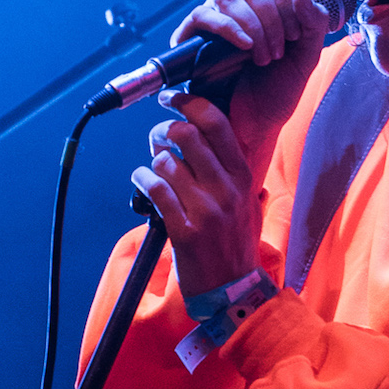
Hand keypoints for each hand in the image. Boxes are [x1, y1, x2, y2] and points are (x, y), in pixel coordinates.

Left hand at [132, 92, 260, 296]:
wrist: (233, 290)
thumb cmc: (235, 242)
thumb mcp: (246, 200)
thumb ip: (230, 169)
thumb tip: (203, 132)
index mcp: (243, 176)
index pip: (217, 124)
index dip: (190, 103)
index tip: (173, 99)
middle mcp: (226, 189)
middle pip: (188, 135)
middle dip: (164, 130)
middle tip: (159, 138)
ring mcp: (206, 210)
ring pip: (166, 162)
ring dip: (152, 161)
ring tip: (154, 169)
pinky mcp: (184, 231)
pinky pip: (155, 190)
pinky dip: (142, 179)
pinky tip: (142, 182)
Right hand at [171, 0, 330, 180]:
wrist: (257, 124)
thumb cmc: (279, 88)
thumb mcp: (308, 56)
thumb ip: (315, 23)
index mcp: (266, 3)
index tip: (295, 35)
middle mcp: (238, 5)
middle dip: (272, 16)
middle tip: (279, 51)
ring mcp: (215, 19)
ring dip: (252, 25)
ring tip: (262, 57)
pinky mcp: (193, 37)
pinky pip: (202, 15)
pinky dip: (228, 27)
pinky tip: (245, 46)